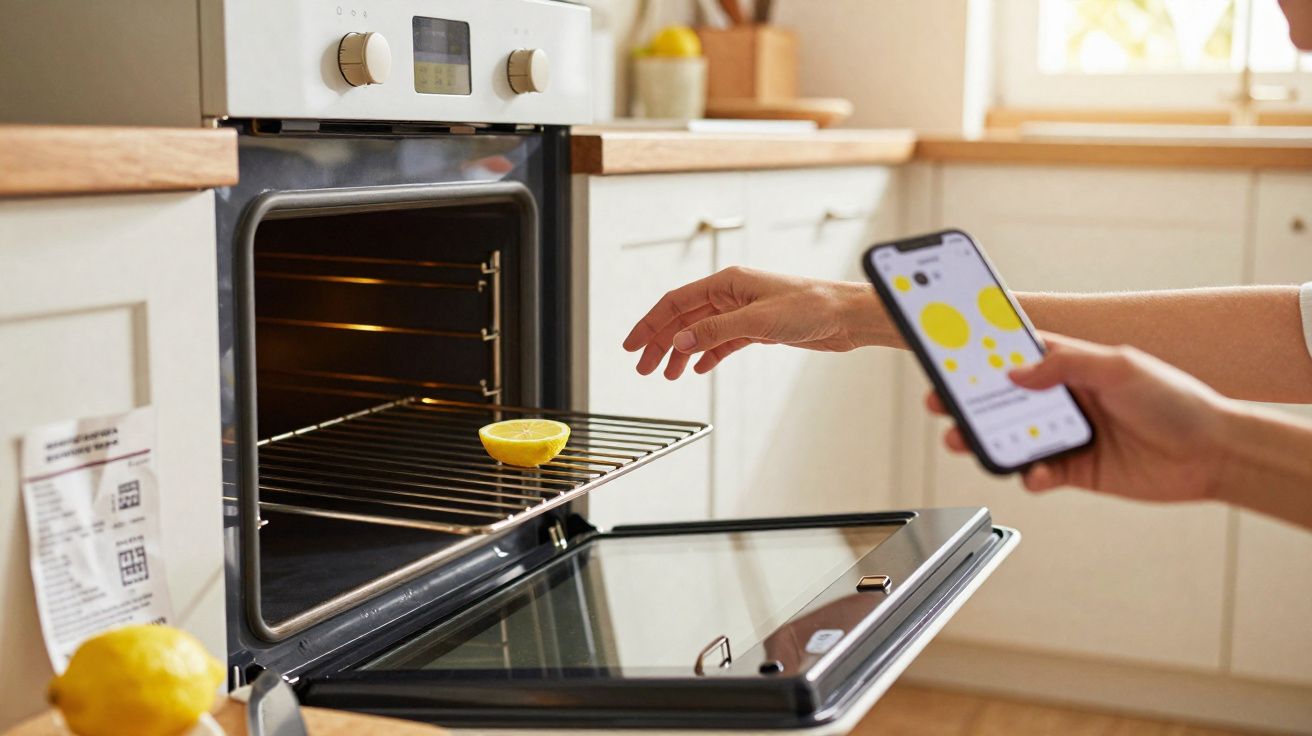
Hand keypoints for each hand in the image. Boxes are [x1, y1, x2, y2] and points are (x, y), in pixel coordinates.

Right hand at [622, 266, 893, 379]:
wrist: (846, 316)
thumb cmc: (811, 307)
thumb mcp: (757, 321)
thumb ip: (715, 332)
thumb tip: (679, 343)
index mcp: (726, 283)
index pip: (675, 302)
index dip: (649, 323)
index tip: (631, 345)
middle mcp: (731, 294)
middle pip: (683, 319)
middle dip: (659, 342)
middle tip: (642, 367)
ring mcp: (744, 312)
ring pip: (701, 332)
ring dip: (681, 352)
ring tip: (667, 374)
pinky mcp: (758, 329)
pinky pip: (722, 342)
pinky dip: (707, 355)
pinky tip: (698, 368)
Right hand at [927, 333, 1236, 502]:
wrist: (1212, 453)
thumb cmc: (1176, 400)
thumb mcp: (1120, 367)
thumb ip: (1065, 366)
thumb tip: (1016, 373)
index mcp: (1072, 366)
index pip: (1016, 355)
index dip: (982, 355)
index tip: (949, 353)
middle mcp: (1065, 399)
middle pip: (1002, 399)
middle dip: (968, 401)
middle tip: (940, 402)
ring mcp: (1068, 435)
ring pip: (1012, 437)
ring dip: (984, 439)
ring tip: (964, 440)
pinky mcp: (1075, 471)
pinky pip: (1038, 473)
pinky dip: (1029, 474)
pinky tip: (1034, 472)